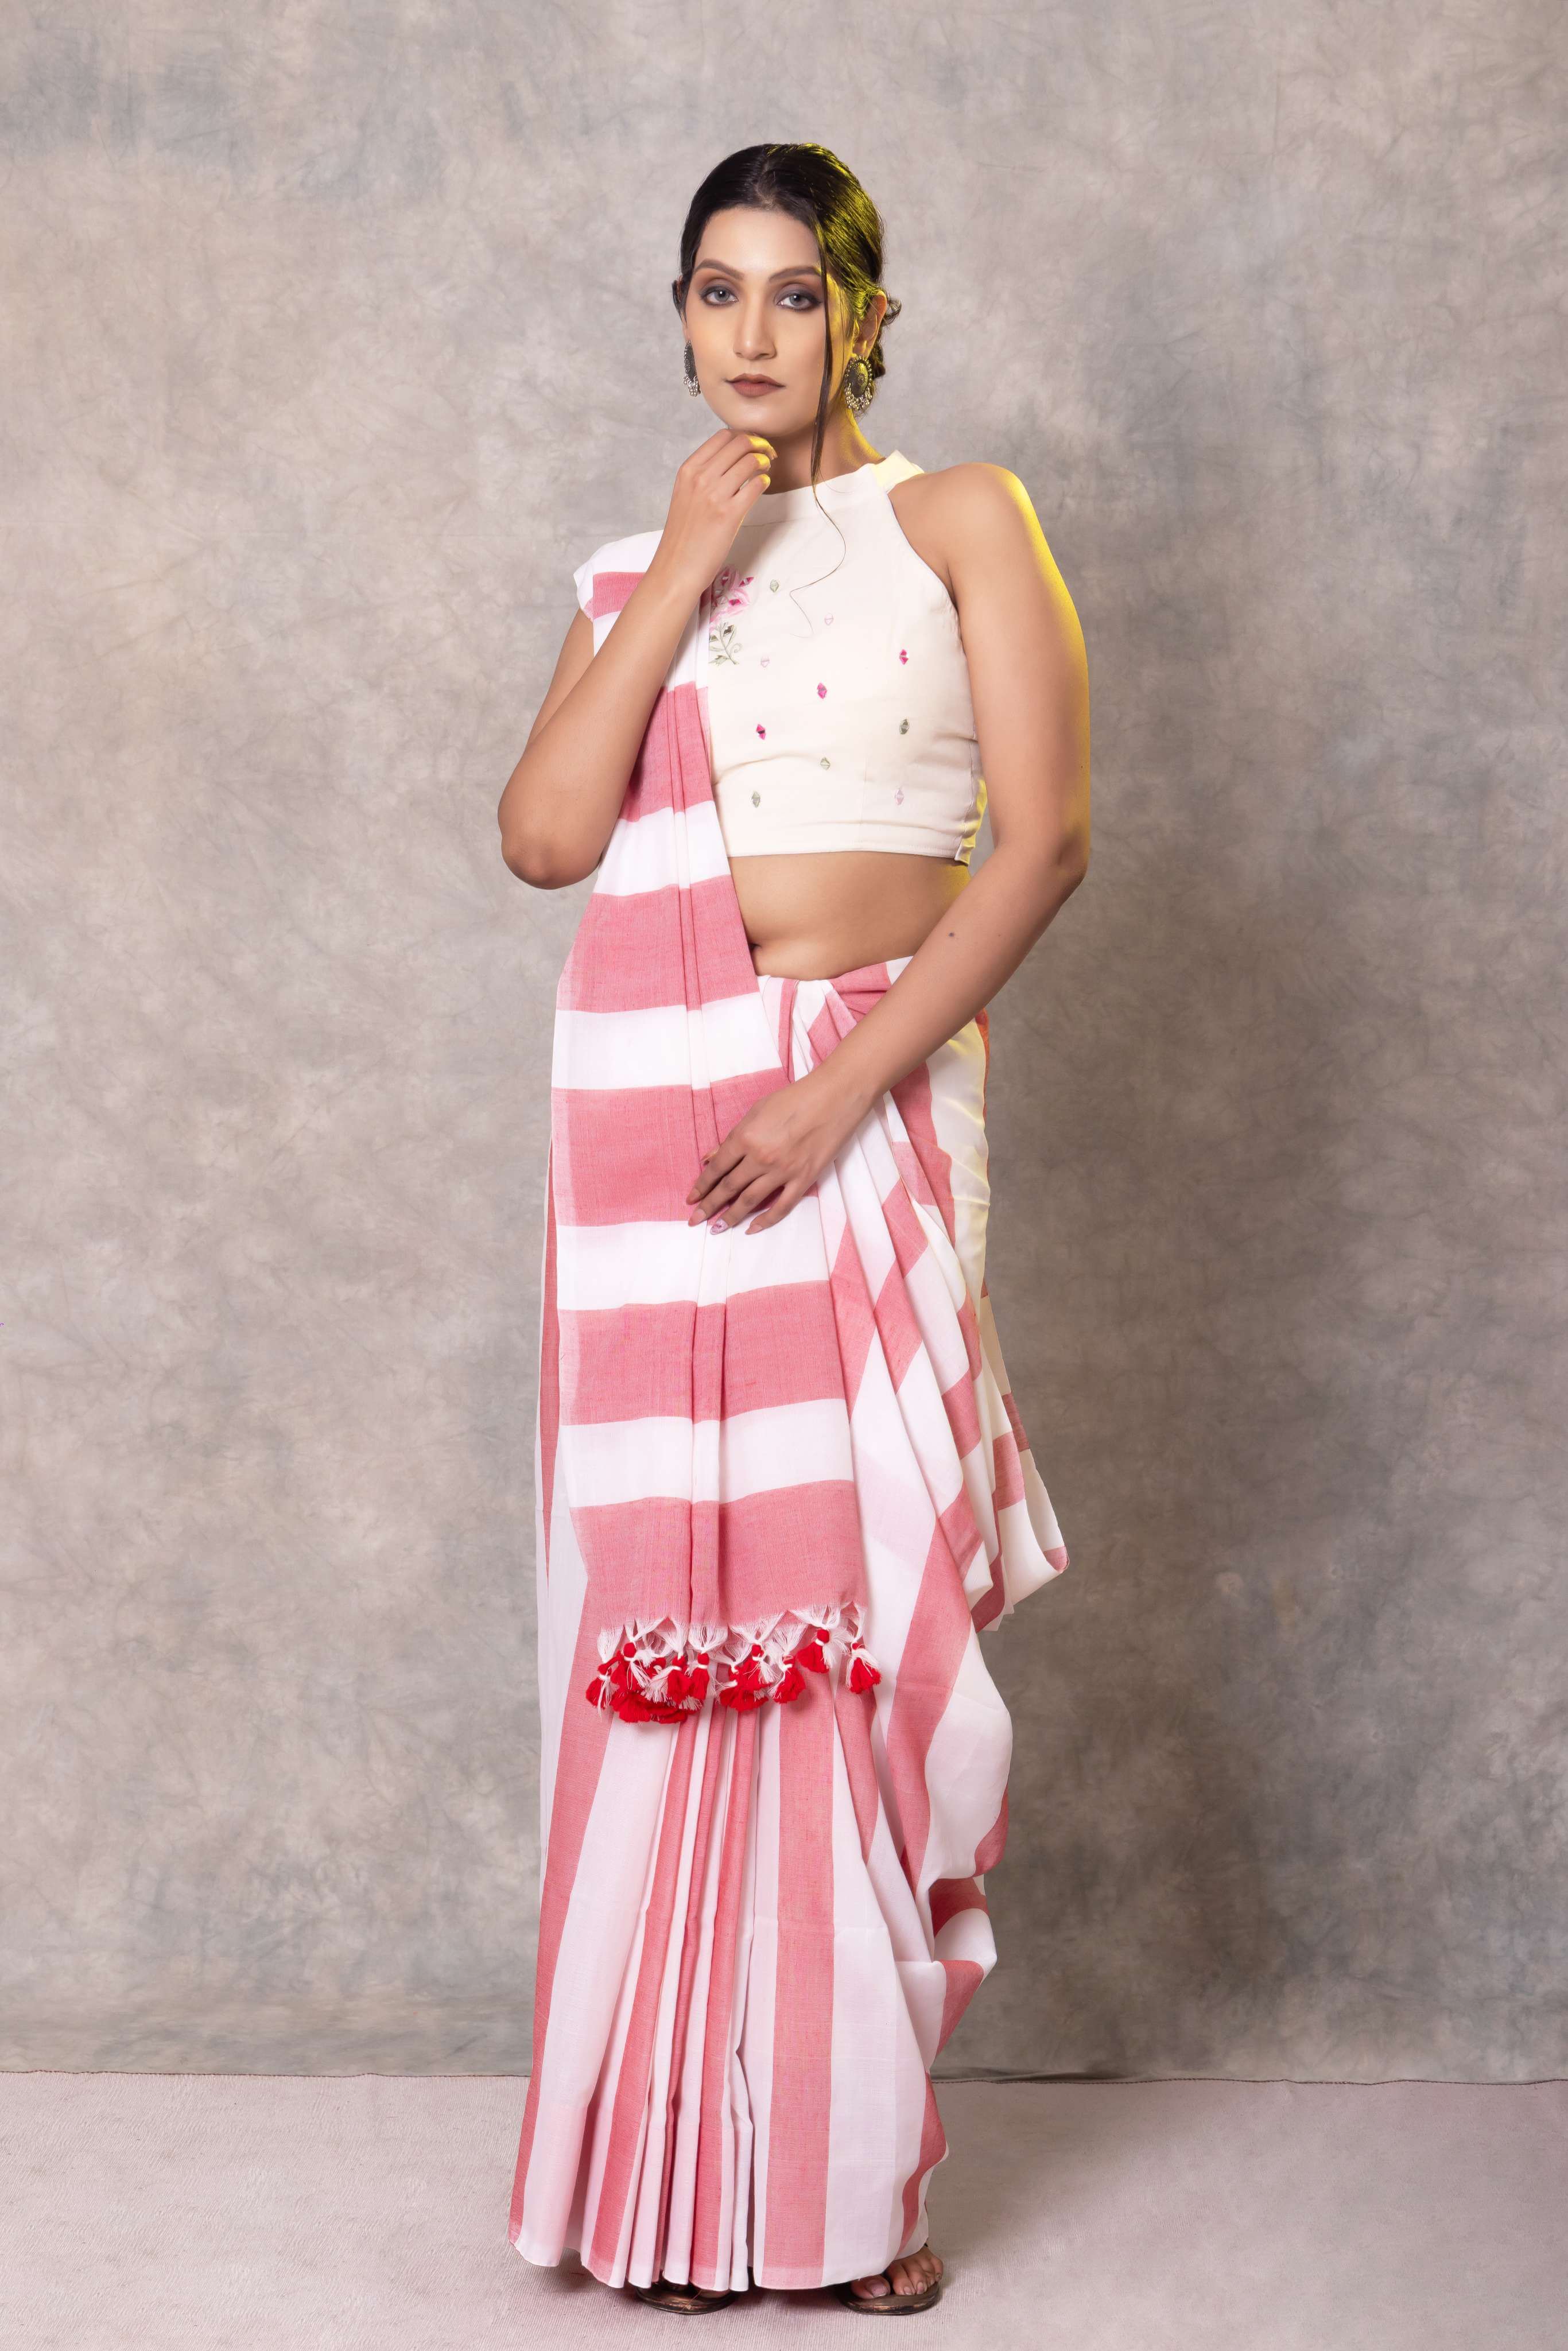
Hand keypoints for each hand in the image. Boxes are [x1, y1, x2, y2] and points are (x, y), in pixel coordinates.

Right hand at [649, 429, 774, 601]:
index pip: (723, 436)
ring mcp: (714, 495)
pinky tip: (763, 486)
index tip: (753, 444)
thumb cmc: (683, 536)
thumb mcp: (684, 496)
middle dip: (760, 444)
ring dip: (765, 462)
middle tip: (768, 453)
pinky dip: (764, 481)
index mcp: (688, 470)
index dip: (744, 436)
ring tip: (766, 470)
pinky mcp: (729, 515)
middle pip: (740, 443)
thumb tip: (730, 460)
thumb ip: (703, 476)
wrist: (676, 568)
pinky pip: (756, 486)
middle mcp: (700, 478)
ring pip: (751, 461)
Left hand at [686, 1064, 871, 1234]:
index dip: (701, 1186)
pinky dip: (765, 1220)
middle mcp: (760, 1158)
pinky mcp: (804, 1179)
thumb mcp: (756, 1111)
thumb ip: (733, 1138)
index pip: (717, 1168)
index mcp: (746, 1137)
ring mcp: (783, 1171)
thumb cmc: (793, 1099)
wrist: (834, 1098)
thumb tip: (710, 1158)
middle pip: (729, 1188)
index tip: (691, 1198)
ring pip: (750, 1201)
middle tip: (695, 1220)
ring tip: (716, 1229)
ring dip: (730, 1217)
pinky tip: (751, 1229)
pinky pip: (781, 1206)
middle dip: (709, 1206)